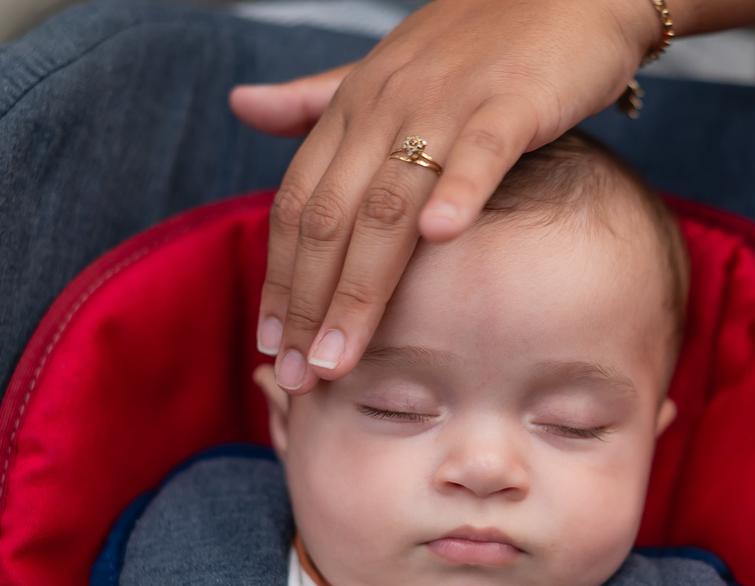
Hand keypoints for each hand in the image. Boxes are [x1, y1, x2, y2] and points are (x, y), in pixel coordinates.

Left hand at [231, 0, 661, 392]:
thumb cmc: (479, 40)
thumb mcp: (385, 69)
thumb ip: (316, 99)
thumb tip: (241, 106)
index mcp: (355, 107)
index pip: (299, 204)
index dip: (281, 277)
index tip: (270, 344)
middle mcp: (387, 107)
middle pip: (332, 217)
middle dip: (308, 303)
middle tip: (295, 376)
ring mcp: (449, 103)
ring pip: (390, 202)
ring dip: (361, 286)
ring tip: (342, 356)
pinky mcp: (513, 100)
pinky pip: (481, 151)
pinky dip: (458, 193)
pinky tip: (441, 241)